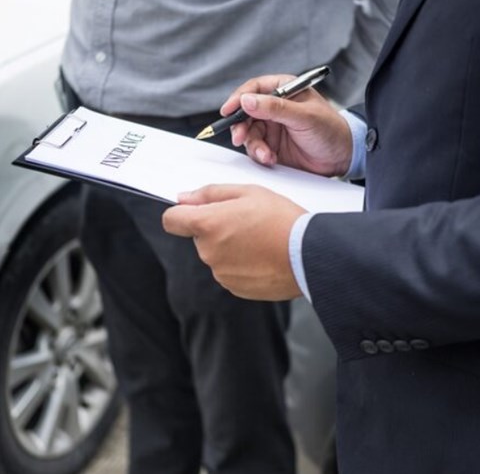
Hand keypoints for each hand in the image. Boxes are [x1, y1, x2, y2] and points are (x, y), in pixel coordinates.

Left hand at [162, 184, 306, 300]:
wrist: (308, 254)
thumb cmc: (281, 220)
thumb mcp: (248, 192)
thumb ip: (210, 194)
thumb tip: (184, 198)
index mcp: (207, 225)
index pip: (171, 220)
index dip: (182, 213)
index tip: (194, 211)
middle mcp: (209, 252)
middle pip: (199, 237)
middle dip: (216, 228)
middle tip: (246, 220)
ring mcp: (221, 273)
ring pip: (216, 255)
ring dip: (230, 247)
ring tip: (259, 239)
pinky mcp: (235, 288)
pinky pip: (230, 272)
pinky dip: (242, 264)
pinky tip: (263, 255)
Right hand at [222, 74, 352, 176]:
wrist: (342, 158)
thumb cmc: (331, 130)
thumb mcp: (303, 116)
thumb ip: (275, 108)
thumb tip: (247, 100)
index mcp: (284, 90)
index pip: (254, 89)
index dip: (239, 98)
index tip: (228, 109)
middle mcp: (275, 107)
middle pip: (246, 112)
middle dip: (241, 126)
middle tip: (239, 137)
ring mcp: (273, 127)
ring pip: (249, 133)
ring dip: (253, 145)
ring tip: (266, 154)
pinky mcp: (272, 146)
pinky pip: (256, 149)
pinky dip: (260, 155)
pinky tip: (271, 159)